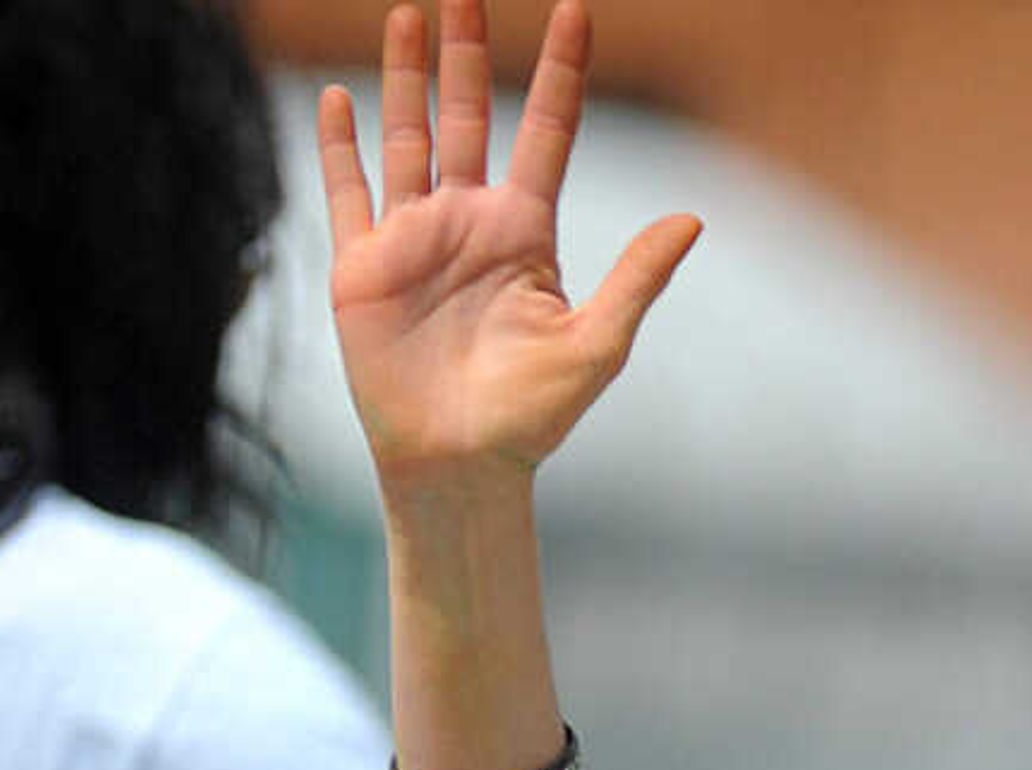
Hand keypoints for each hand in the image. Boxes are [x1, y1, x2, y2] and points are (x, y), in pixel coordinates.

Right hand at [319, 0, 701, 483]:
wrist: (460, 462)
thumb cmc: (533, 415)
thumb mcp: (597, 342)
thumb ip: (637, 278)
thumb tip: (692, 220)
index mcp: (526, 232)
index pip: (548, 132)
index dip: (561, 73)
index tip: (575, 10)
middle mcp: (468, 221)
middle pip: (468, 117)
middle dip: (467, 55)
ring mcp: (413, 237)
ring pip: (407, 136)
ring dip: (406, 77)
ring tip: (410, 13)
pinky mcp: (362, 263)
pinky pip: (348, 190)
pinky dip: (339, 144)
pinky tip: (338, 94)